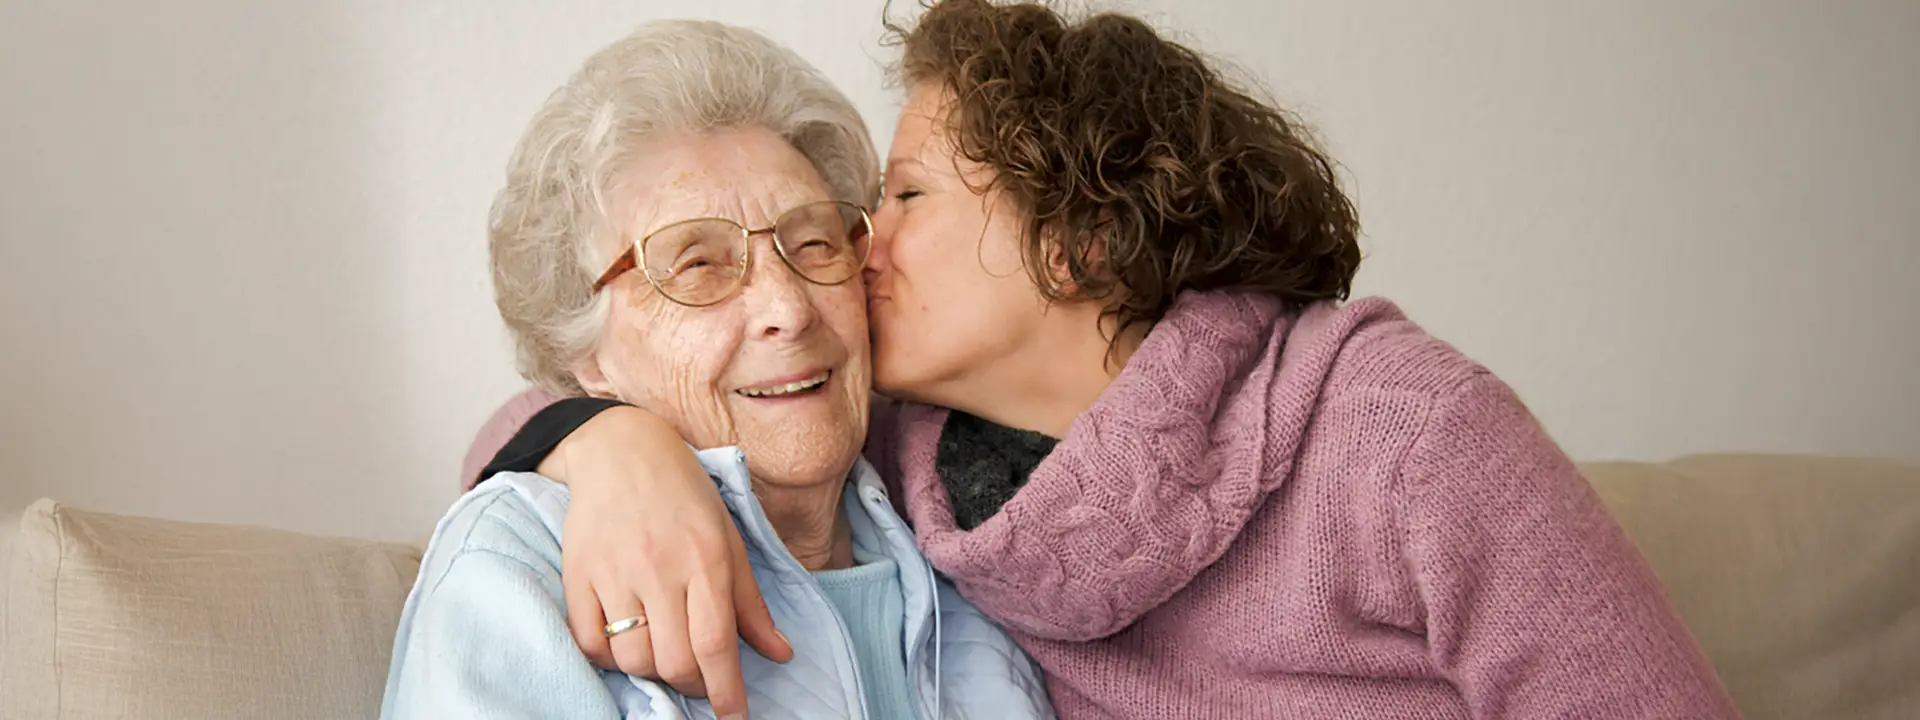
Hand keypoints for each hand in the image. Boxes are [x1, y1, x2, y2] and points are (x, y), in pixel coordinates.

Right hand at [540, 406, 792, 718]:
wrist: (621, 449)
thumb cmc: (686, 495)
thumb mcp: (730, 540)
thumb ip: (751, 603)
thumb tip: (781, 654)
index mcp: (706, 560)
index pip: (716, 644)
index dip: (726, 691)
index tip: (734, 717)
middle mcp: (660, 569)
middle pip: (673, 661)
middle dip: (691, 684)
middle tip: (699, 675)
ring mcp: (615, 573)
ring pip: (632, 658)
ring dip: (652, 671)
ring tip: (663, 651)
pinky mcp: (578, 574)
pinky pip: (590, 642)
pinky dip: (609, 657)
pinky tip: (626, 640)